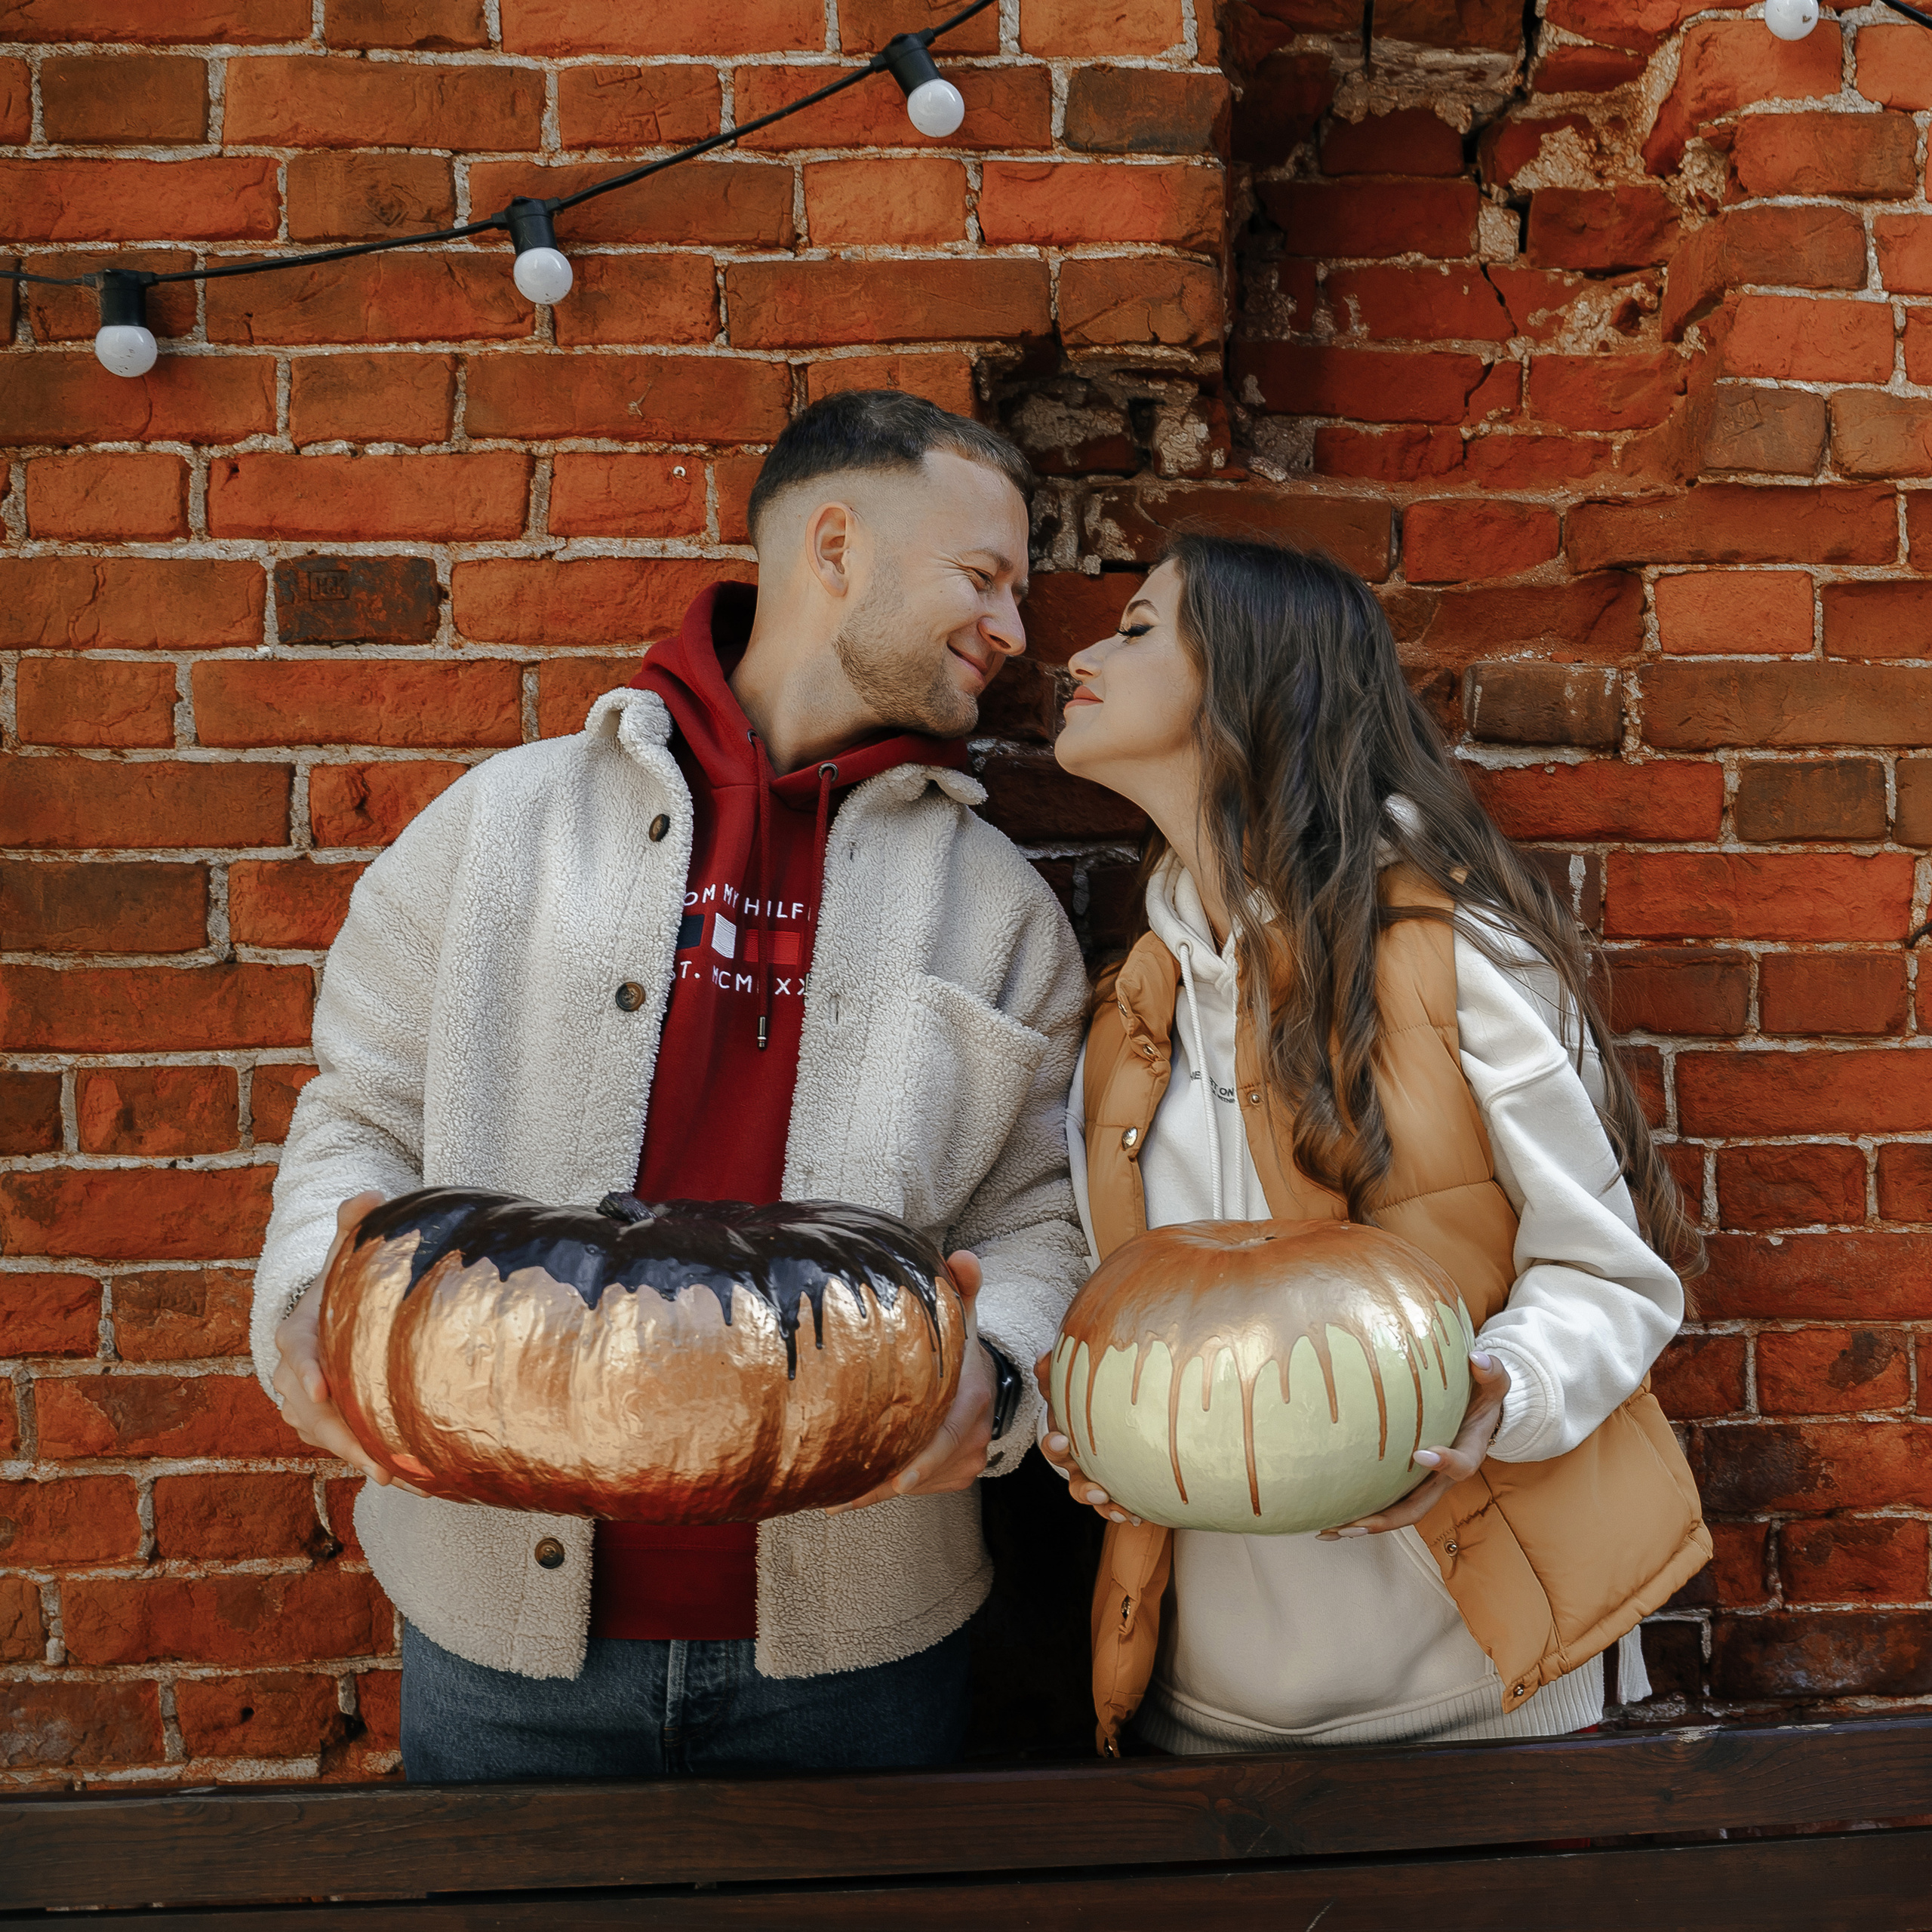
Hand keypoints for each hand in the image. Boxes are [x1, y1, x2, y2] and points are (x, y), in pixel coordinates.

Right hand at [271, 1191, 393, 1484]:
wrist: (329, 1311)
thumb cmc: (343, 1279)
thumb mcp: (348, 1249)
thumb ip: (356, 1222)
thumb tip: (368, 1195)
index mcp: (298, 1330)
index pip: (297, 1351)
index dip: (307, 1371)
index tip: (320, 1391)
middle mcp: (296, 1372)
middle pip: (311, 1410)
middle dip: (340, 1436)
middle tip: (378, 1462)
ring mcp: (307, 1401)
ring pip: (325, 1435)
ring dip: (359, 1457)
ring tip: (401, 1479)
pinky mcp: (326, 1419)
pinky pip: (342, 1442)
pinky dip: (368, 1458)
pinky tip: (409, 1478)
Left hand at [828, 1251, 992, 1512]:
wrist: (987, 1379)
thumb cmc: (961, 1346)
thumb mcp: (963, 1315)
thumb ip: (962, 1286)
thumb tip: (963, 1257)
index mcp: (971, 1400)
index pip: (949, 1436)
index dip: (923, 1461)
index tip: (896, 1480)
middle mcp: (974, 1437)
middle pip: (925, 1468)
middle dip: (880, 1483)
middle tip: (834, 1493)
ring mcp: (967, 1461)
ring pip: (917, 1482)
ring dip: (876, 1490)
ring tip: (829, 1495)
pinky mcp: (957, 1475)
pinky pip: (919, 1488)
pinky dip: (883, 1492)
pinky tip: (844, 1497)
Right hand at [1033, 1350, 1140, 1526]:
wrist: (1101, 1408)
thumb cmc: (1080, 1397)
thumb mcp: (1066, 1384)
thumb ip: (1053, 1373)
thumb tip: (1044, 1356)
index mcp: (1064, 1439)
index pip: (1053, 1446)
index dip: (1053, 1446)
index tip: (1061, 1441)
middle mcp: (1076, 1462)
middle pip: (1074, 1482)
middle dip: (1084, 1488)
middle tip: (1098, 1490)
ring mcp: (1094, 1475)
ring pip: (1094, 1497)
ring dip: (1105, 1506)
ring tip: (1120, 1508)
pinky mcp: (1113, 1484)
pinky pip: (1116, 1502)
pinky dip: (1124, 1509)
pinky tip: (1138, 1515)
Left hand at [1318, 1350, 1511, 1539]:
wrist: (1482, 1414)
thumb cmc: (1484, 1396)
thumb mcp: (1494, 1383)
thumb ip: (1491, 1372)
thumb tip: (1478, 1359)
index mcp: (1468, 1454)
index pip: (1461, 1466)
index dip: (1444, 1463)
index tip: (1421, 1453)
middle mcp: (1443, 1478)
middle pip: (1417, 1508)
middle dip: (1386, 1518)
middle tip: (1351, 1523)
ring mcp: (1424, 1483)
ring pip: (1396, 1512)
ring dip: (1364, 1523)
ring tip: (1328, 1530)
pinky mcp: (1407, 1480)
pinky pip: (1385, 1501)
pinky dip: (1360, 1512)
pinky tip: (1329, 1518)